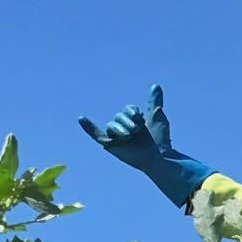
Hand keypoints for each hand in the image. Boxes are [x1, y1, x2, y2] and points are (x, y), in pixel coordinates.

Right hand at [78, 85, 214, 208]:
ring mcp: (116, 136)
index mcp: (132, 120)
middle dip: (128, 122)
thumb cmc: (160, 140)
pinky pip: (96, 134)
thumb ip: (154, 102)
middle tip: (137, 132)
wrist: (159, 156)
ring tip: (130, 136)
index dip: (133, 113)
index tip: (142, 121)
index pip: (127, 109)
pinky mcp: (111, 145)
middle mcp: (123, 127)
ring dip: (120, 129)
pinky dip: (88, 127)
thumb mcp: (157, 117)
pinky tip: (81, 119)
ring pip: (111, 125)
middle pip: (118, 116)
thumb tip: (155, 86)